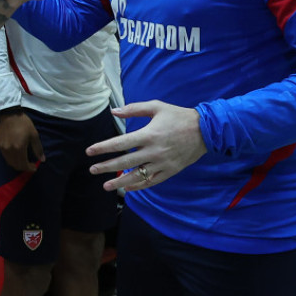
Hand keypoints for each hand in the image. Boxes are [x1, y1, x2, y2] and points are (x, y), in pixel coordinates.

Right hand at [0, 111, 43, 171]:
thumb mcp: (34, 135)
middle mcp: (10, 151)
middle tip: (30, 165)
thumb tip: (42, 160)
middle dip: (24, 168)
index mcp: (19, 148)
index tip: (35, 167)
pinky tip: (16, 155)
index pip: (24, 164)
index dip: (30, 168)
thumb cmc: (24, 123)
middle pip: (16, 165)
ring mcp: (3, 148)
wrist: (10, 114)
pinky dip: (11, 160)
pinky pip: (5, 157)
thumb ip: (38, 149)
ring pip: (10, 162)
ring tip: (24, 161)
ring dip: (17, 165)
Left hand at [87, 101, 206, 191]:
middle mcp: (154, 151)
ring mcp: (162, 163)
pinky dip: (139, 186)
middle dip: (106, 167)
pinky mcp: (170, 171)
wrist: (205, 130)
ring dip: (120, 182)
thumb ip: (134, 109)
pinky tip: (128, 188)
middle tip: (92, 170)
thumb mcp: (157, 107)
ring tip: (105, 186)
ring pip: (137, 176)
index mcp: (149, 134)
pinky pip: (151, 182)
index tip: (90, 151)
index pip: (120, 144)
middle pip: (124, 162)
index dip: (103, 148)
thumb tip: (114, 111)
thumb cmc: (178, 116)